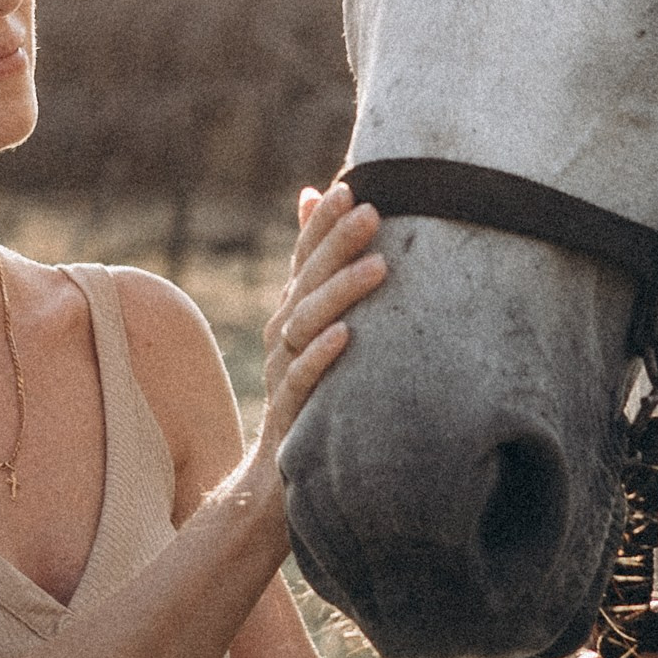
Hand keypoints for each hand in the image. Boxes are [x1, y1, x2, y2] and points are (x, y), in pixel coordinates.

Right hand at [255, 180, 384, 484]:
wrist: (278, 471)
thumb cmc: (310, 387)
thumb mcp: (313, 323)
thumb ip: (314, 264)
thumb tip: (314, 193)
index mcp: (291, 308)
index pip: (302, 255)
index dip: (321, 222)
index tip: (349, 186)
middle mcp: (281, 332)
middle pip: (305, 280)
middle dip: (337, 243)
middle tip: (372, 212)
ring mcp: (282, 370)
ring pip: (304, 323)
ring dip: (340, 293)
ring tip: (378, 267)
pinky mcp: (290, 410)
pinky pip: (301, 378)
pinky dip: (321, 356)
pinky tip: (346, 336)